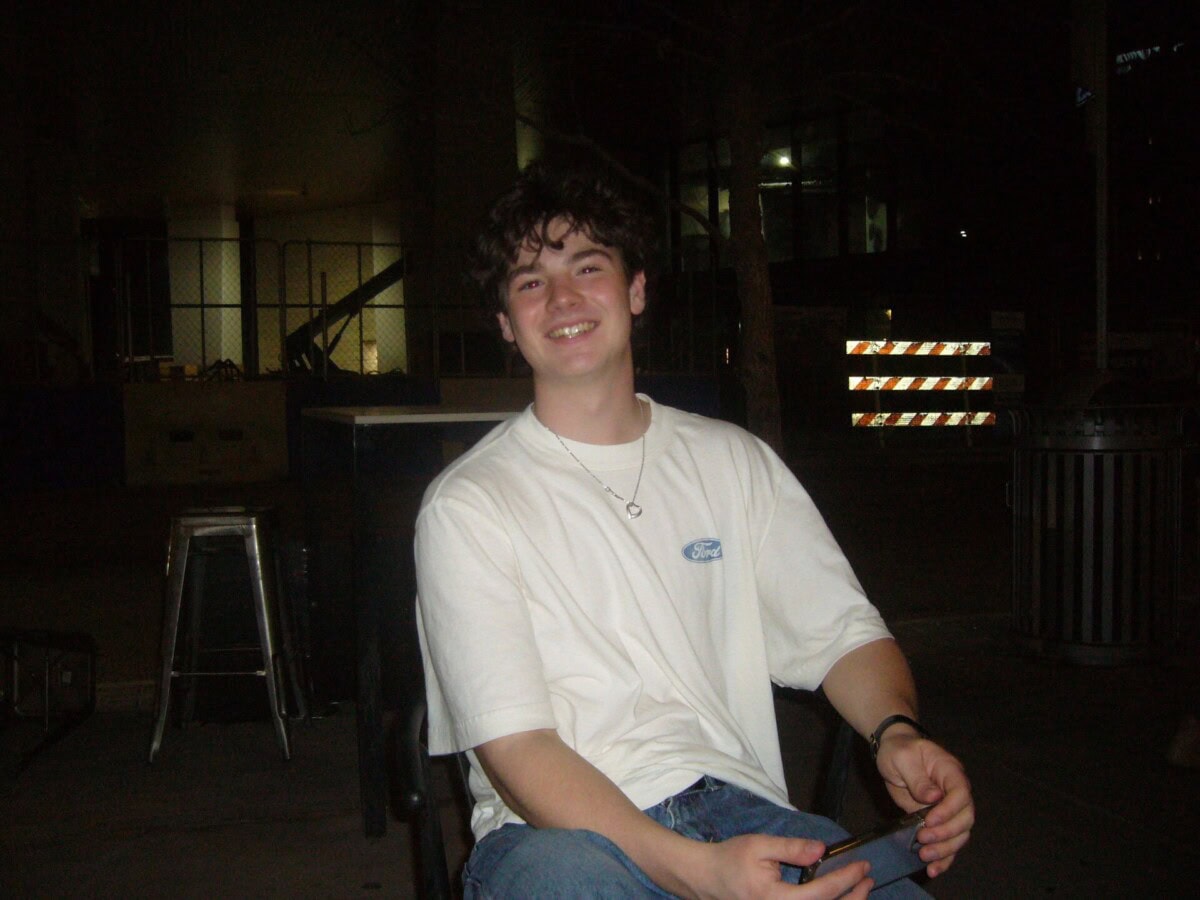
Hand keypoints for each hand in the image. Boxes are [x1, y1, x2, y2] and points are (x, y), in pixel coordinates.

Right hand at [688, 834, 872, 899]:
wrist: (707, 878)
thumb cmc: (731, 859)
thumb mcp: (759, 845)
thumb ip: (791, 848)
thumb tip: (822, 849)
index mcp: (777, 899)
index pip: (822, 892)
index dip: (846, 879)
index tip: (863, 865)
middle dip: (854, 898)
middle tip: (868, 878)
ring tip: (860, 889)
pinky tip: (838, 897)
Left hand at [875, 733, 973, 877]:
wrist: (893, 752)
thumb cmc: (899, 750)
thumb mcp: (903, 758)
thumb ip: (918, 778)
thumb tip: (934, 797)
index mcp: (950, 772)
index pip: (961, 794)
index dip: (949, 810)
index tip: (930, 820)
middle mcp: (955, 792)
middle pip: (965, 818)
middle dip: (946, 833)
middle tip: (923, 839)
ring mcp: (948, 809)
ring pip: (959, 834)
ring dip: (945, 849)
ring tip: (925, 856)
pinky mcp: (938, 822)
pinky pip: (948, 842)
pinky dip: (944, 857)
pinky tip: (934, 869)